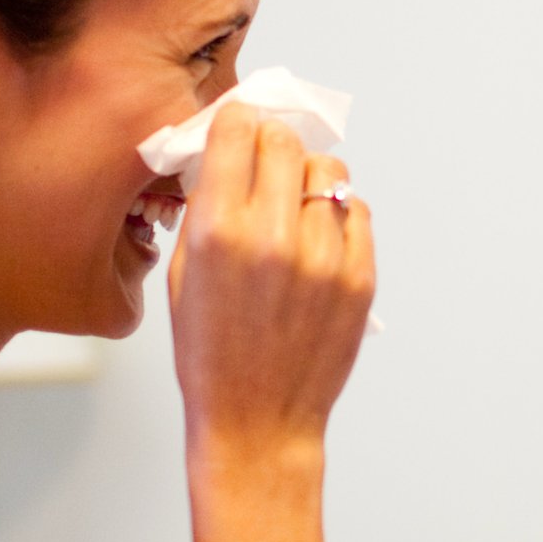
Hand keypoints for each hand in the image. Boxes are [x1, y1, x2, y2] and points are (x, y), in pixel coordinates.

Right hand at [166, 104, 375, 453]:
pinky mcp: (359, 277)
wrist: (256, 420)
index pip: (238, 131)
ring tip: (293, 205)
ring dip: (308, 177)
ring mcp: (324, 257)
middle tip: (267, 159)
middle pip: (286, 142)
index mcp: (218, 232)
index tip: (239, 125)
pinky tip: (317, 237)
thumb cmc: (210, 353)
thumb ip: (205, 208)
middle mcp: (273, 237)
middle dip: (272, 142)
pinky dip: (338, 212)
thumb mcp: (183, 275)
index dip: (238, 121)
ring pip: (328, 170)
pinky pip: (357, 210)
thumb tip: (228, 153)